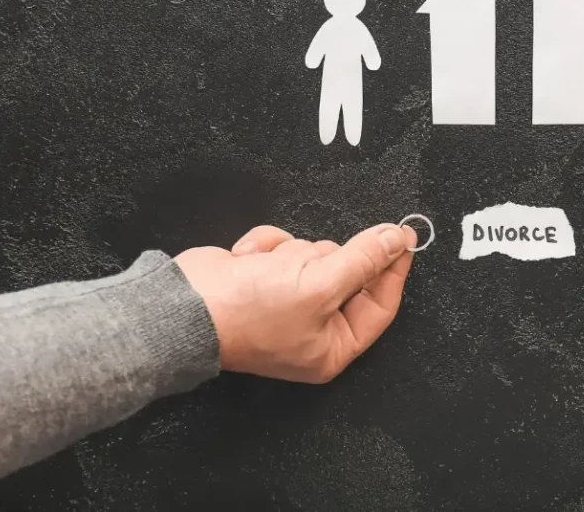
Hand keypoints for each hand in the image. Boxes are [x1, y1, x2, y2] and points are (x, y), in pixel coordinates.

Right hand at [174, 222, 416, 382]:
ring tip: (267, 269)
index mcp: (332, 347)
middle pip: (348, 274)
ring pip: (314, 254)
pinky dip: (266, 247)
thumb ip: (364, 260)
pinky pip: (285, 247)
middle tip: (301, 268)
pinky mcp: (264, 279)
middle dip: (323, 260)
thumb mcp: (319, 285)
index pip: (381, 304)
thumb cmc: (248, 312)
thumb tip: (397, 239)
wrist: (180, 305)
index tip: (402, 236)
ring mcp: (288, 303)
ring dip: (291, 253)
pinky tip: (247, 262)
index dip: (392, 269)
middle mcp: (313, 329)